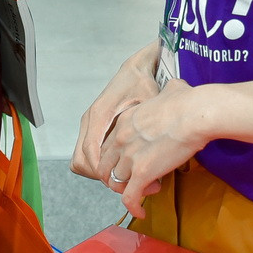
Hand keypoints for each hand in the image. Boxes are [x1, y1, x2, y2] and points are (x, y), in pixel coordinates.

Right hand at [73, 44, 160, 181]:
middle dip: (103, 177)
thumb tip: (171, 153)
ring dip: (100, 172)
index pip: (90, 154)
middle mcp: (90, 121)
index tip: (121, 183)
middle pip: (83, 161)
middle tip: (127, 184)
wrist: (135, 68)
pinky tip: (120, 166)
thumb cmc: (142, 82)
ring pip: (82, 160)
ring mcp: (89, 125)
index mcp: (99, 115)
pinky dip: (99, 164)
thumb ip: (156, 124)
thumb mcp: (150, 100)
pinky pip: (88, 154)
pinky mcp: (94, 128)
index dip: (103, 173)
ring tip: (125, 178)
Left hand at [91, 79, 209, 219]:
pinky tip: (141, 213)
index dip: (117, 158)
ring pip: (116, 183)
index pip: (108, 146)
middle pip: (106, 166)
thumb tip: (177, 87)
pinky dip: (134, 207)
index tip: (131, 164)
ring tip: (144, 193)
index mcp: (125, 121)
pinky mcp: (143, 173)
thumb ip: (169, 92)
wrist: (196, 114)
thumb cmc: (189, 102)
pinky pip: (130, 197)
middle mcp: (121, 139)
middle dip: (117, 176)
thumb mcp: (171, 90)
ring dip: (128, 191)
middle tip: (133, 181)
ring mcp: (130, 157)